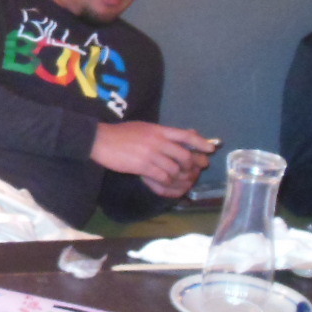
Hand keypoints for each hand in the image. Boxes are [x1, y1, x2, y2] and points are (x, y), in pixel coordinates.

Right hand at [91, 122, 212, 191]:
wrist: (100, 140)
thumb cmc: (121, 134)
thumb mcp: (144, 128)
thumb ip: (161, 133)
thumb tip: (180, 137)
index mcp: (159, 130)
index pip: (185, 135)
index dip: (200, 143)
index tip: (210, 149)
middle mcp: (158, 141)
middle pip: (184, 155)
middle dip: (192, 165)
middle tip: (195, 171)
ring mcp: (150, 154)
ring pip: (174, 169)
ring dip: (179, 177)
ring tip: (181, 180)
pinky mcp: (142, 166)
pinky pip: (162, 177)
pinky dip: (167, 183)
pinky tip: (167, 184)